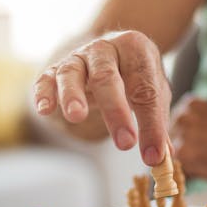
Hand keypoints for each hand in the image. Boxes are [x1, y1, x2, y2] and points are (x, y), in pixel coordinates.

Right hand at [34, 31, 171, 165]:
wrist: (112, 51)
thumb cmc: (135, 77)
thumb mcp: (155, 93)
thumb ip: (158, 123)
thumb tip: (163, 157)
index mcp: (136, 50)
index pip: (146, 89)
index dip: (152, 125)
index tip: (154, 155)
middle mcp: (105, 48)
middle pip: (108, 78)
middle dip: (116, 112)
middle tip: (125, 144)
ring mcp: (78, 57)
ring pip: (72, 73)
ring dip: (73, 95)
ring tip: (77, 117)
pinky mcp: (56, 68)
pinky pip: (46, 78)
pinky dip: (44, 93)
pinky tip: (46, 110)